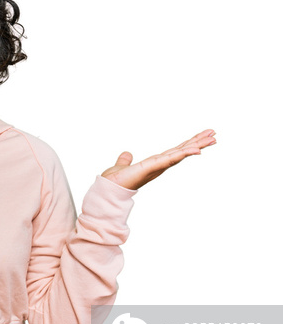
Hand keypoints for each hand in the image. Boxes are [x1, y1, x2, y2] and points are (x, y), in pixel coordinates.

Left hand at [101, 129, 215, 189]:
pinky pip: (170, 159)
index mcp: (155, 162)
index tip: (202, 136)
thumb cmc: (116, 181)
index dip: (189, 144)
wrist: (108, 190)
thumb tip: (126, 155)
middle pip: (182, 151)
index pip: (175, 151)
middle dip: (198, 142)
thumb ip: (125, 160)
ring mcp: (158, 166)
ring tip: (212, 139)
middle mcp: (159, 165)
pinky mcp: (152, 167)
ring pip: (181, 153)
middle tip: (214, 134)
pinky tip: (196, 150)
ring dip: (197, 146)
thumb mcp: (122, 165)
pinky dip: (183, 154)